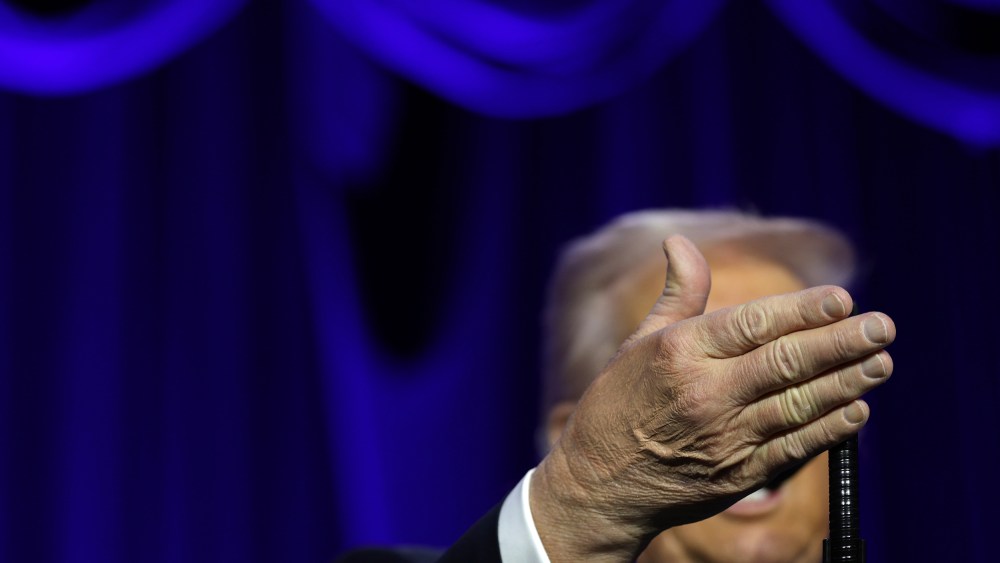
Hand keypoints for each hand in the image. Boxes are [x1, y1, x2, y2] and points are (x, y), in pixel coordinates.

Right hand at [529, 236, 894, 561]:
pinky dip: (829, 429)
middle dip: (840, 342)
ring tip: (881, 363)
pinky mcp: (737, 474)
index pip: (753, 322)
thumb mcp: (639, 342)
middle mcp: (705, 392)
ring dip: (845, 383)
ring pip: (798, 405)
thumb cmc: (618, 403)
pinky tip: (857, 411)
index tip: (843, 298)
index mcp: (680, 352)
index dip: (803, 310)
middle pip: (786, 362)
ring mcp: (724, 436)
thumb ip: (677, 295)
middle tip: (883, 326)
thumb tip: (679, 242)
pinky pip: (793, 448)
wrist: (597, 484)